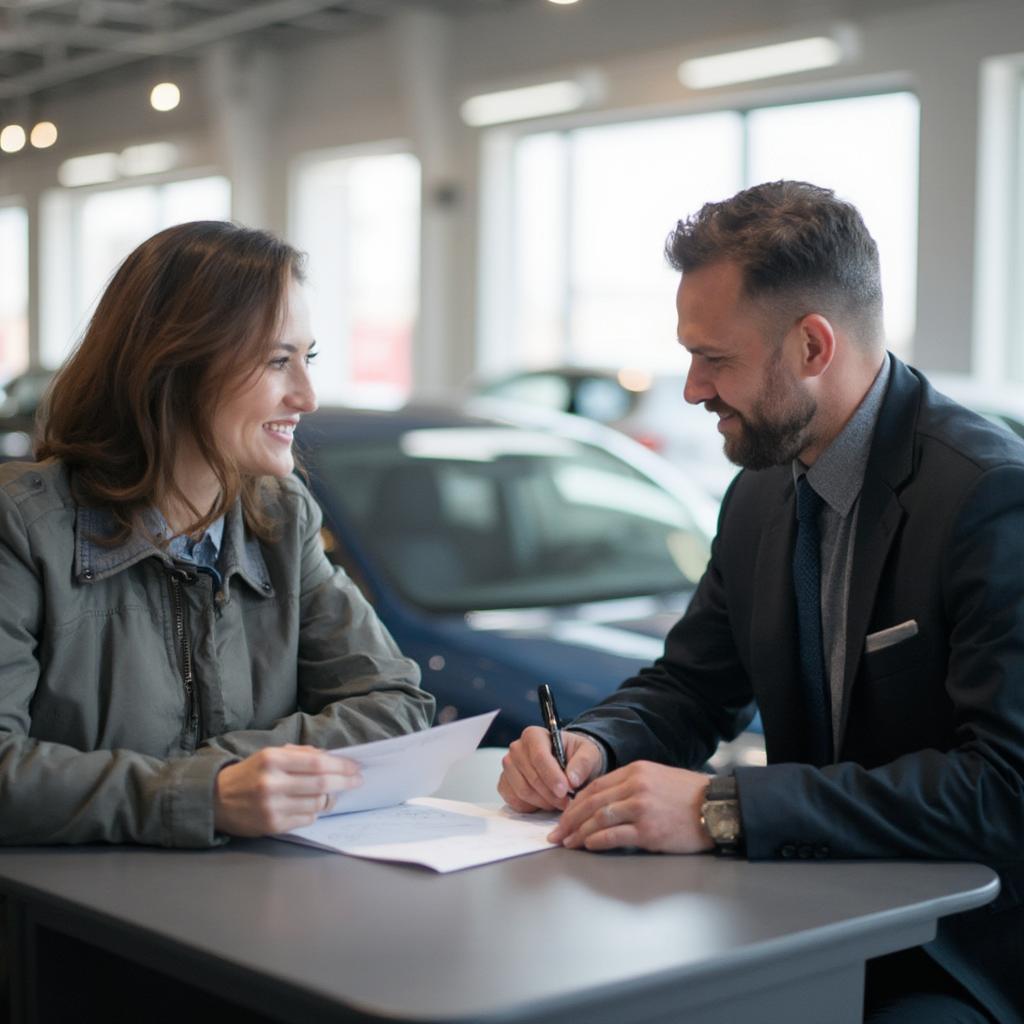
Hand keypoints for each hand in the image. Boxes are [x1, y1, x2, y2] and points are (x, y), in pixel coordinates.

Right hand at [213, 744, 360, 836]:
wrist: (216, 800)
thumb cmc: (249, 774)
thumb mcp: (270, 755)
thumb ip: (300, 754)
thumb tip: (330, 758)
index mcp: (273, 760)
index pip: (317, 763)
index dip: (341, 766)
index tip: (355, 767)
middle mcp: (272, 783)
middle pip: (321, 784)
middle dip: (344, 782)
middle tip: (357, 780)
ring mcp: (272, 807)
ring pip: (317, 804)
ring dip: (329, 798)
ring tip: (331, 793)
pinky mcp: (273, 826)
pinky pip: (307, 819)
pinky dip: (314, 812)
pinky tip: (311, 806)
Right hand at [498, 726, 603, 811]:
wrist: (567, 763)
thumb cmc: (575, 755)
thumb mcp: (588, 754)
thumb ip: (583, 763)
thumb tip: (572, 779)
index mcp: (534, 735)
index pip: (539, 757)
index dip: (552, 776)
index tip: (565, 790)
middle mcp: (517, 749)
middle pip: (531, 777)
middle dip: (551, 794)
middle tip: (568, 802)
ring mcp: (509, 767)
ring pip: (523, 791)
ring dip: (544, 802)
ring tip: (559, 802)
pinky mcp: (505, 784)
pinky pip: (515, 801)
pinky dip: (533, 806)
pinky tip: (546, 802)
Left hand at [547, 762, 714, 853]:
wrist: (717, 807)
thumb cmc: (688, 795)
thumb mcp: (656, 778)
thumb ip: (630, 786)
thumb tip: (602, 802)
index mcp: (634, 771)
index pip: (594, 786)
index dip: (574, 803)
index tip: (564, 815)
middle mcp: (635, 786)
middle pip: (591, 802)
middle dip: (569, 819)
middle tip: (557, 833)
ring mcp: (641, 808)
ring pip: (598, 819)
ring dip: (578, 833)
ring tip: (568, 843)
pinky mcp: (649, 830)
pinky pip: (614, 836)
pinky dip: (596, 841)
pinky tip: (588, 846)